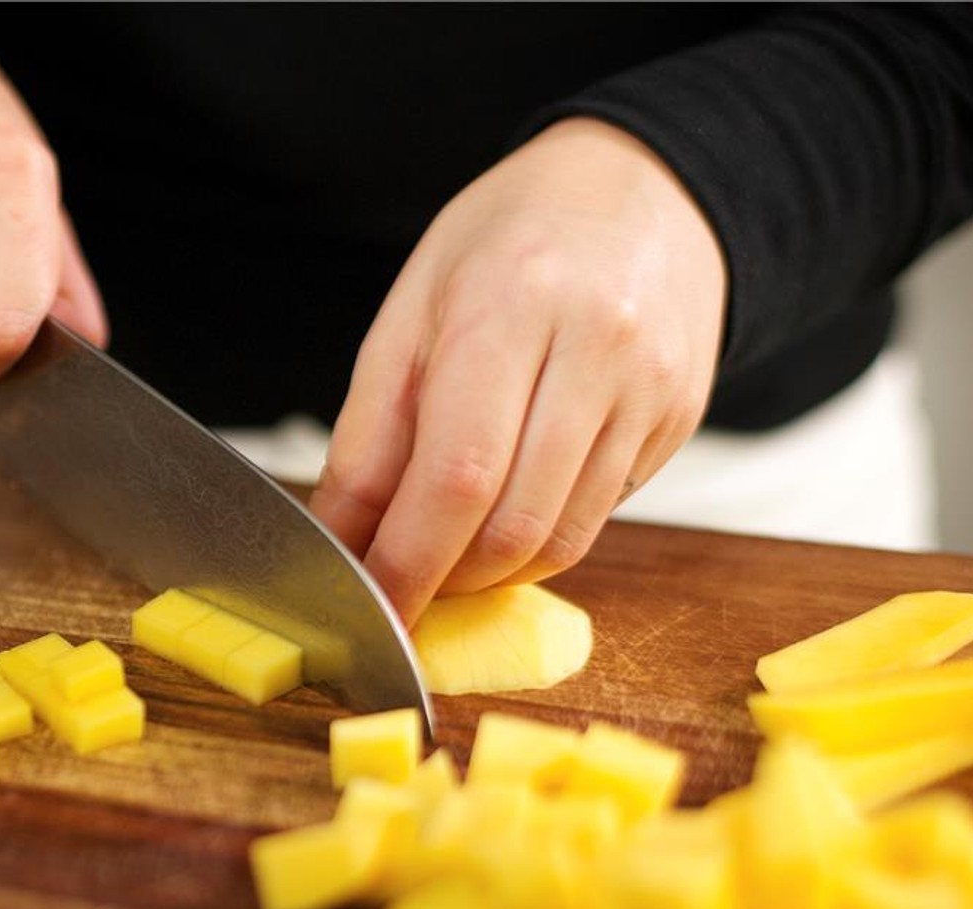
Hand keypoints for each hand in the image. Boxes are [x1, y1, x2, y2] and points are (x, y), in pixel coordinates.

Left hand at [309, 118, 726, 625]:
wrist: (644, 189)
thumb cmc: (508, 241)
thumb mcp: (413, 311)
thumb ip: (371, 432)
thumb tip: (342, 539)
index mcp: (511, 304)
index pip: (456, 474)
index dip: (408, 561)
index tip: (371, 604)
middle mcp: (597, 348)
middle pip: (512, 523)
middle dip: (444, 577)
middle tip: (403, 580)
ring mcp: (652, 390)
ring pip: (560, 538)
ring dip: (490, 570)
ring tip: (449, 546)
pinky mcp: (680, 421)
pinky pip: (598, 516)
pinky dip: (537, 539)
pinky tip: (508, 507)